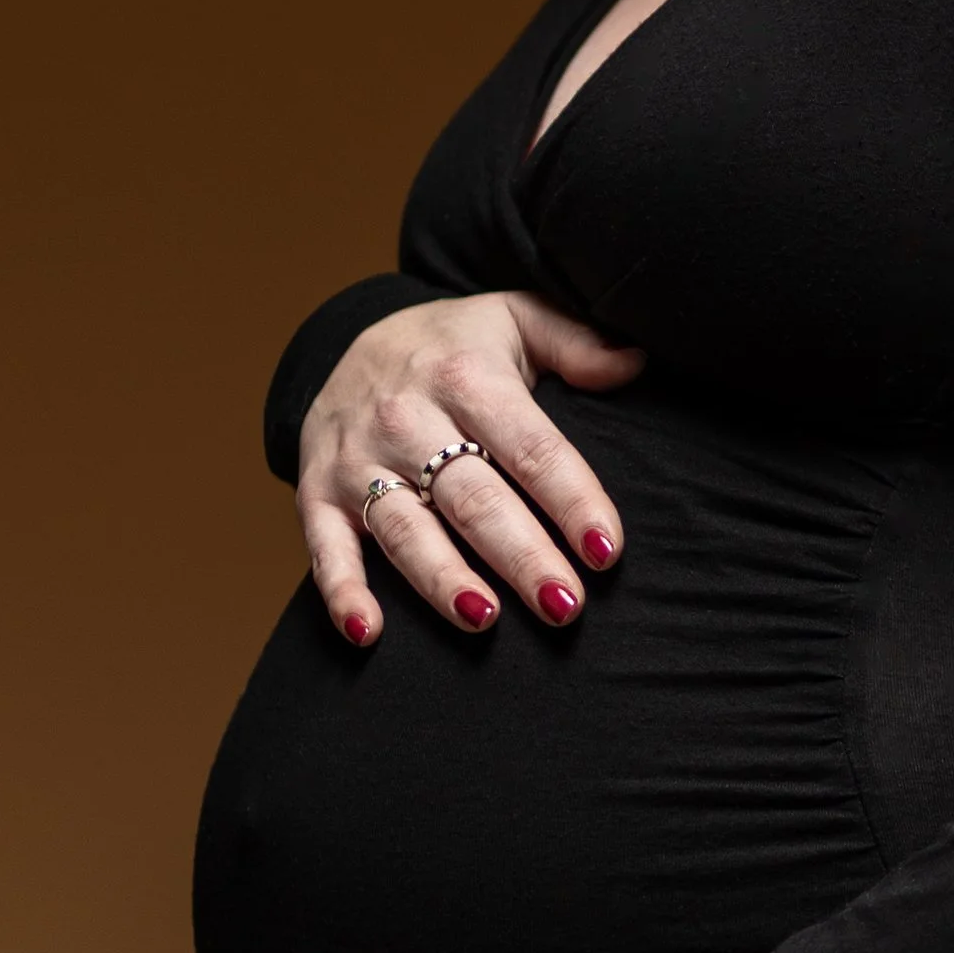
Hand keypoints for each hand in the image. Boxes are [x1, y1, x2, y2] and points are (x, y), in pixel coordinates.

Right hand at [299, 290, 643, 644]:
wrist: (347, 340)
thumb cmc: (455, 348)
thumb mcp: (515, 319)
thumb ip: (575, 342)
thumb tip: (635, 361)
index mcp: (466, 376)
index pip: (530, 447)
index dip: (571, 500)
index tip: (607, 550)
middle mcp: (407, 418)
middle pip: (473, 498)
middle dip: (521, 555)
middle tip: (564, 605)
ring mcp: (358, 459)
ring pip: (405, 529)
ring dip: (442, 578)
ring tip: (483, 618)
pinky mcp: (318, 492)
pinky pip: (326, 547)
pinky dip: (342, 591)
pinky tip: (368, 632)